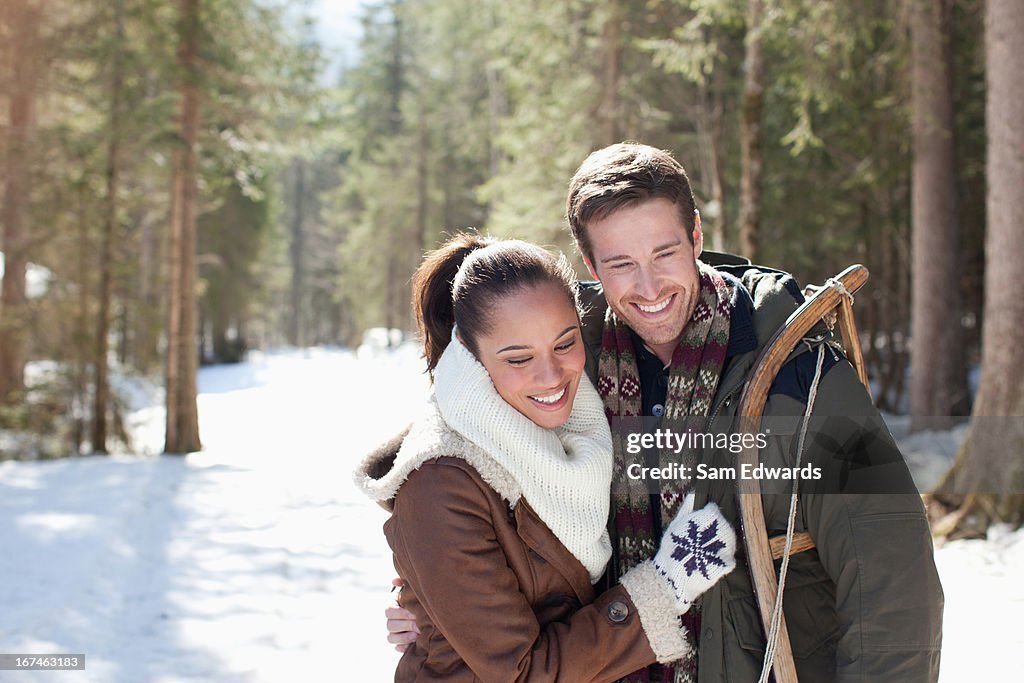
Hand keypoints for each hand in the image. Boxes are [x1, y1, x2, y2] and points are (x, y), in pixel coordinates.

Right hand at [386, 577, 419, 651]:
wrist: (430, 613)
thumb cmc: (420, 598)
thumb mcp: (413, 590)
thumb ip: (405, 584)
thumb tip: (394, 581)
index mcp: (391, 605)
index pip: (388, 610)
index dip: (401, 613)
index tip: (414, 614)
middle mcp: (390, 619)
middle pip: (390, 625)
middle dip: (405, 625)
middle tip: (418, 625)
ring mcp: (393, 632)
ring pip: (390, 637)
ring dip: (403, 637)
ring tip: (416, 636)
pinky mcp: (399, 644)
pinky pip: (397, 648)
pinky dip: (404, 647)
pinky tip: (414, 644)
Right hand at [653, 493, 736, 610]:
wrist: (673, 577)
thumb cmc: (671, 548)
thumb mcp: (676, 523)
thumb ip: (688, 506)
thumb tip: (695, 490)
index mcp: (709, 517)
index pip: (714, 511)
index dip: (707, 516)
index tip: (700, 524)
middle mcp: (721, 529)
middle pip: (723, 526)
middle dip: (714, 531)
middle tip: (700, 540)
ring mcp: (726, 547)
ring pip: (728, 540)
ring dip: (719, 544)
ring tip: (703, 551)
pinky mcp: (728, 563)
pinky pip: (729, 557)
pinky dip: (722, 559)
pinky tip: (709, 561)